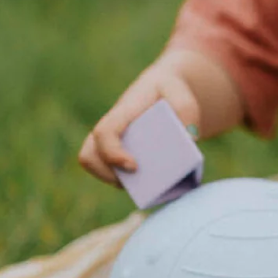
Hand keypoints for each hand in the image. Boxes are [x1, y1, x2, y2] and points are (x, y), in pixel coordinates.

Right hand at [78, 65, 200, 185]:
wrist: (165, 91)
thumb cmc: (170, 90)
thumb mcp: (181, 92)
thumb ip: (185, 110)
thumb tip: (188, 139)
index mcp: (124, 112)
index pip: (104, 132)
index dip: (112, 153)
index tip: (134, 166)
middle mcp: (111, 130)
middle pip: (89, 155)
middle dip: (107, 175)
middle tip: (136, 182)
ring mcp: (113, 144)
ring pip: (97, 167)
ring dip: (118, 182)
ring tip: (148, 186)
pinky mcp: (120, 155)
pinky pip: (114, 175)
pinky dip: (129, 184)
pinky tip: (154, 183)